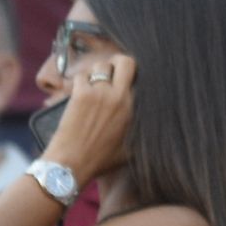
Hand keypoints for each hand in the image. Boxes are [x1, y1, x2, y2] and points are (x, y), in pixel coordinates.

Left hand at [45, 53, 136, 182]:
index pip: (142, 79)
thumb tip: (153, 130)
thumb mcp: (132, 150)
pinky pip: (81, 76)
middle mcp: (121, 97)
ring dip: (97, 72)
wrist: (72, 164)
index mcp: (136, 109)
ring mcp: (100, 93)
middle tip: (114, 69)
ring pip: (101, 66)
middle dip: (119, 62)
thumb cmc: (101, 160)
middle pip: (126, 62)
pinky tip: (79, 91)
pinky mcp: (80, 94)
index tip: (130, 79)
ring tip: (94, 82)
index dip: (135, 76)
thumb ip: (141, 134)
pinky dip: (80, 81)